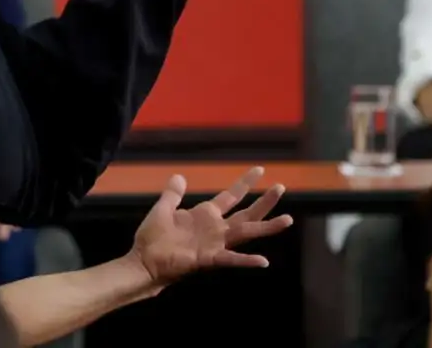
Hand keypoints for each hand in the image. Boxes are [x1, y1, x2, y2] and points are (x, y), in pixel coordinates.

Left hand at [126, 168, 293, 290]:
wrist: (144, 261)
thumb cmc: (153, 237)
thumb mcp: (163, 209)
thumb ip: (173, 194)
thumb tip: (179, 176)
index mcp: (206, 215)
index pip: (231, 196)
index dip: (245, 183)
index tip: (260, 169)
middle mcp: (215, 229)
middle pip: (246, 213)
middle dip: (264, 202)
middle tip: (281, 188)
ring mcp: (214, 244)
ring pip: (246, 233)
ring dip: (266, 227)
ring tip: (287, 220)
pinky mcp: (208, 258)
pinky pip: (230, 259)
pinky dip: (247, 260)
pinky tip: (263, 261)